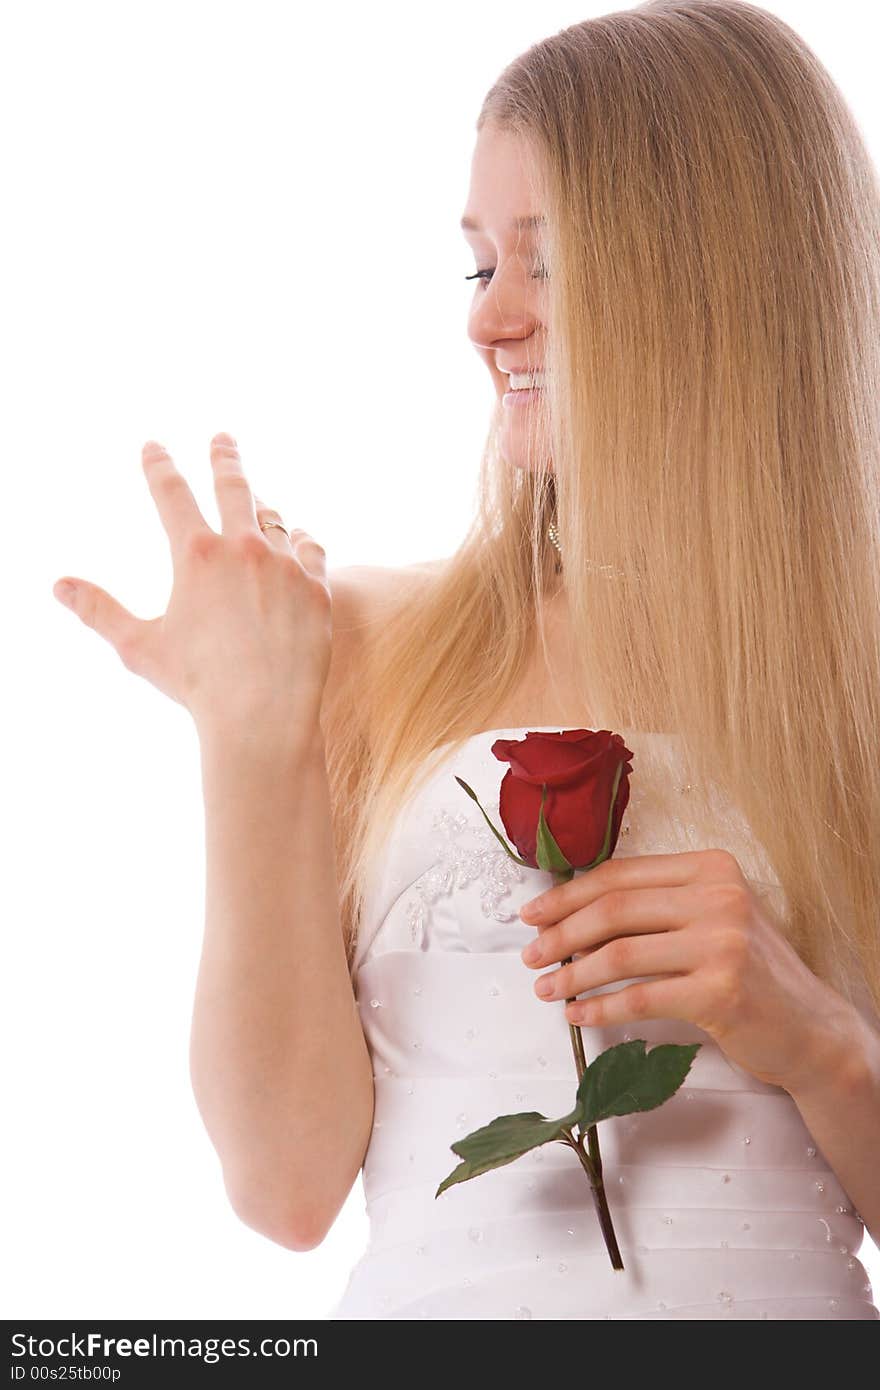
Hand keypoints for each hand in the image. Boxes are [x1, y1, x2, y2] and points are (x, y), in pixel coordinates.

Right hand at [52, 434, 332, 737]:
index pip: (171, 493)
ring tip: (260, 506)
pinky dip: (301, 542)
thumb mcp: (139, 646)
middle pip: (234, 487)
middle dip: (225, 458)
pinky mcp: (318, 588)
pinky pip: (311, 549)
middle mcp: (244, 549)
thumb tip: (58, 585)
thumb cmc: (196, 685)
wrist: (263, 715)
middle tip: (223, 439)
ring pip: (275, 521)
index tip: (153, 447)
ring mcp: (286, 566)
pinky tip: (298, 540)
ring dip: (263, 512)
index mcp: (196, 555)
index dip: (159, 466)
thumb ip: (99, 610)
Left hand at [518, 848, 854, 1093]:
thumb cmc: (750, 973)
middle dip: (560, 934)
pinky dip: (600, 1007)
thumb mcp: (711, 918)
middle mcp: (719, 896)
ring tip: (546, 989)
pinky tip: (579, 1014)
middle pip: (614, 909)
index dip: (567, 895)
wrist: (810, 1027)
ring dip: (572, 974)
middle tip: (530, 955)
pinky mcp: (721, 990)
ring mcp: (723, 942)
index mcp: (710, 868)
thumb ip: (657, 905)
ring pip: (620, 953)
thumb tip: (571, 911)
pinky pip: (639, 997)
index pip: (620, 874)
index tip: (532, 915)